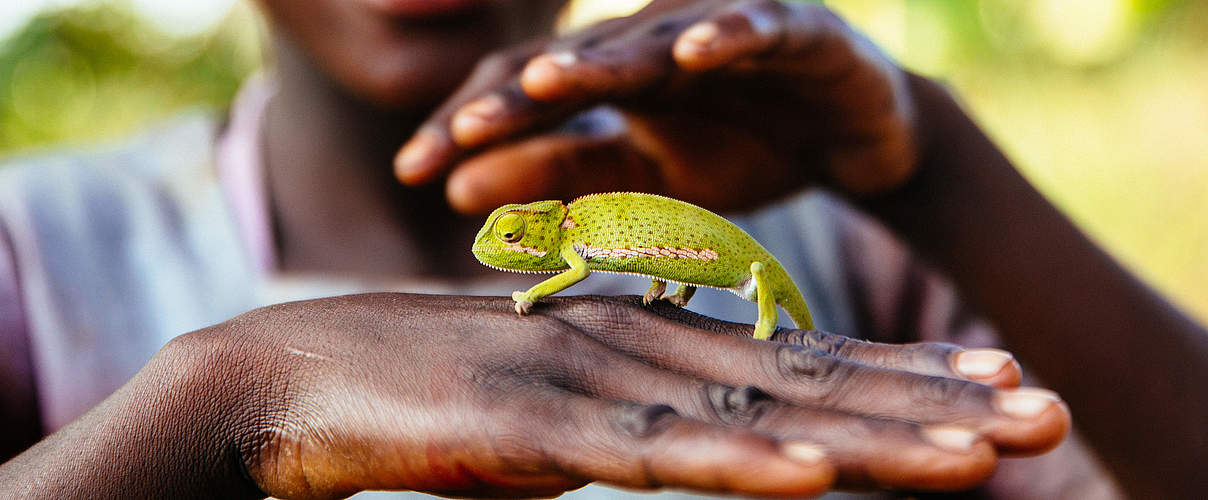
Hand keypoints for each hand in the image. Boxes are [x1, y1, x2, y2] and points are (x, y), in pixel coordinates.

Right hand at [29, 294, 1064, 498]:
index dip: (901, 379)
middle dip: (931, 401)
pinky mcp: (528, 430)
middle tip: (1042, 411)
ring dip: (872, 438)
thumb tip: (688, 451)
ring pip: (751, 416)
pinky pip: (646, 454)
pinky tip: (814, 479)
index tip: (995, 390)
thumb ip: (626, 429)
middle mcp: (631, 349)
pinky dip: (733, 464)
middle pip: (803, 382)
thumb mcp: (551, 418)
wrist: (290, 383)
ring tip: (982, 454)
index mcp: (641, 342)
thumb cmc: (423, 406)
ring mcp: (584, 385)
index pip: (793, 364)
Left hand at [394, 0, 923, 213]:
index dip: (470, 127)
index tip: (414, 171)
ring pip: (652, 39)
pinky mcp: (795, 29)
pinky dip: (727, 33)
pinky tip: (692, 52)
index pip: (525, 96)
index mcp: (610, 79)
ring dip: (602, 60)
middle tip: (458, 137)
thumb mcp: (643, 181)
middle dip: (513, 100)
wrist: (855, 141)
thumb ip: (559, 178)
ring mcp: (720, 31)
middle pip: (572, 63)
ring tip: (547, 84)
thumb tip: (455, 192)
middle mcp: (653, 44)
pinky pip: (757, 25)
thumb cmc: (743, 151)